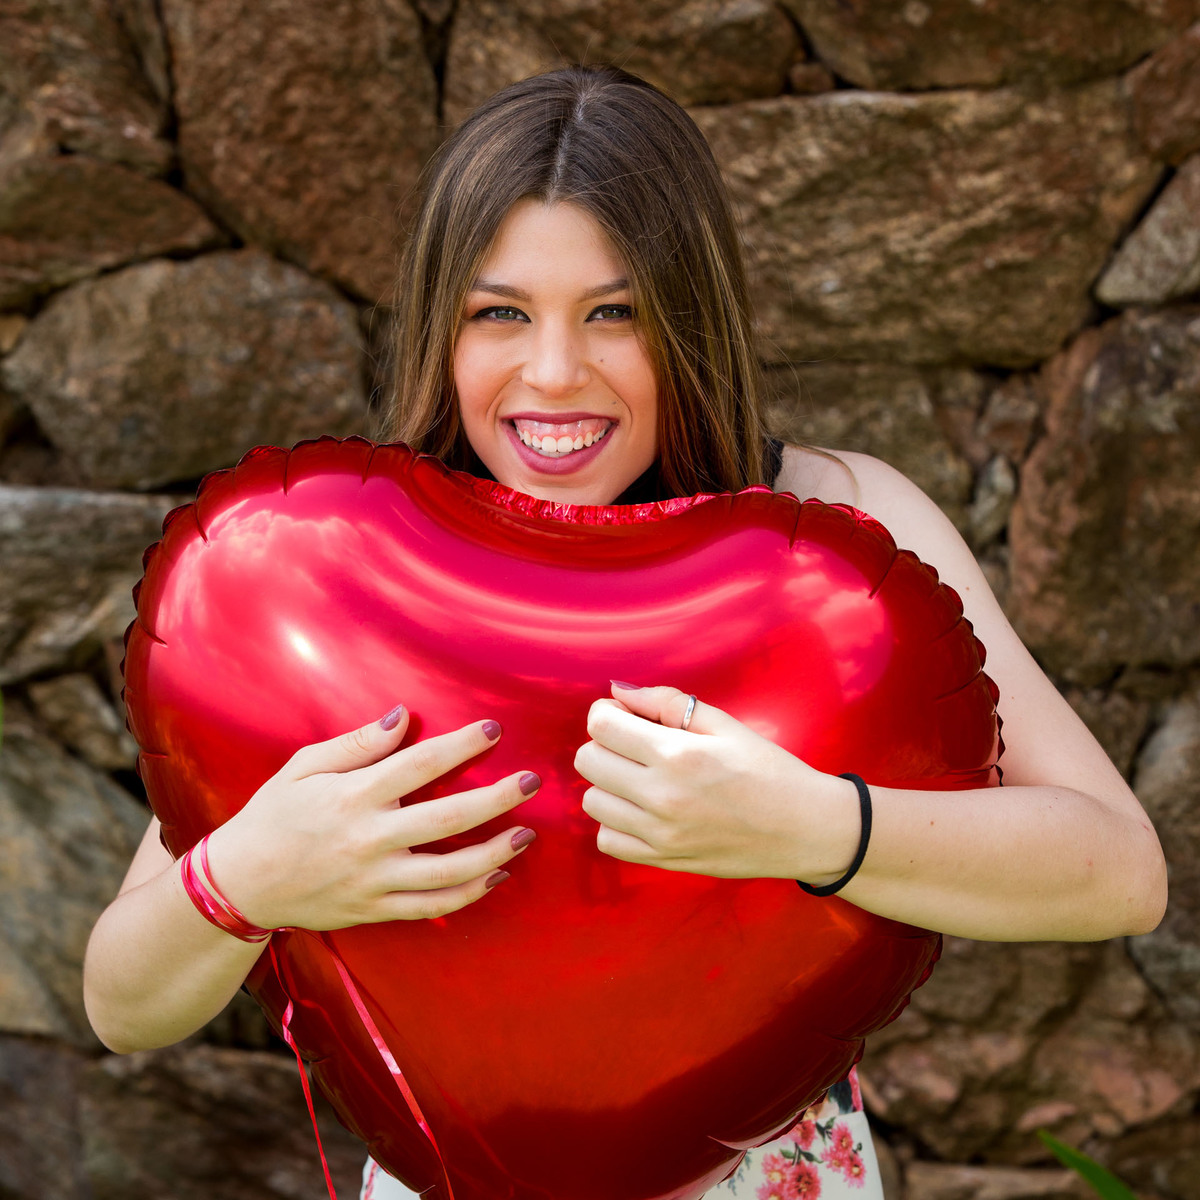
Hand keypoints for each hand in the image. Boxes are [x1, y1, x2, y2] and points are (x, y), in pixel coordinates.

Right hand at [204, 706, 538, 929]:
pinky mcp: (374, 910)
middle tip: (533, 782)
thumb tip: (401, 716)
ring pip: (448, 872)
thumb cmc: (272, 815)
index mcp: (351, 797)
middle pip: (447, 820)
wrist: (238, 884)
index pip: (418, 765)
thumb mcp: (303, 767)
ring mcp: (373, 880)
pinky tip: (496, 876)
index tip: (494, 730)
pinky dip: (468, 894)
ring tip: (526, 834)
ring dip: (493, 853)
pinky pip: (431, 906)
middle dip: (497, 798)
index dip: (461, 746)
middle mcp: (367, 840)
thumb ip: (356, 744)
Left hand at [574, 683, 859, 880]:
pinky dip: (615, 822)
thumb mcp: (724, 724)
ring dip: (608, 783)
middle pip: (588, 761)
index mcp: (678, 754)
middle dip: (605, 744)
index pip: (601, 725)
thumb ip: (666, 703)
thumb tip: (618, 692)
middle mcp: (662, 796)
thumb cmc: (769, 770)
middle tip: (635, 745)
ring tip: (640, 778)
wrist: (805, 828)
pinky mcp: (663, 861)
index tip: (627, 715)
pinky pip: (607, 840)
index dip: (607, 712)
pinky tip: (641, 810)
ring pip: (591, 801)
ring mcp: (659, 834)